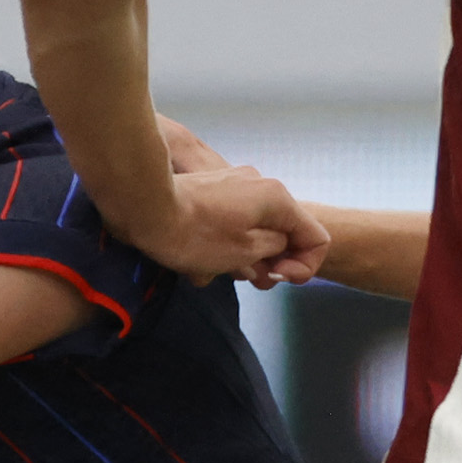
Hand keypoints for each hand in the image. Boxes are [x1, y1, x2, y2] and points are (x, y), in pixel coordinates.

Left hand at [149, 140, 328, 289]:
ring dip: (246, 255)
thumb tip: (280, 246)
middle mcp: (261, 185)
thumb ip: (277, 249)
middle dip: (271, 261)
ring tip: (219, 268)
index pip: (315, 237)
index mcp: (277, 198)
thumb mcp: (247, 252)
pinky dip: (227, 243)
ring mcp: (236, 184)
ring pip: (257, 230)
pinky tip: (204, 257)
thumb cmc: (196, 234)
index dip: (303, 266)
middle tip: (246, 278)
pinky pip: (234, 223)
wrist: (146, 206)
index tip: (277, 278)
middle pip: (285, 233)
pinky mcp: (214, 190)